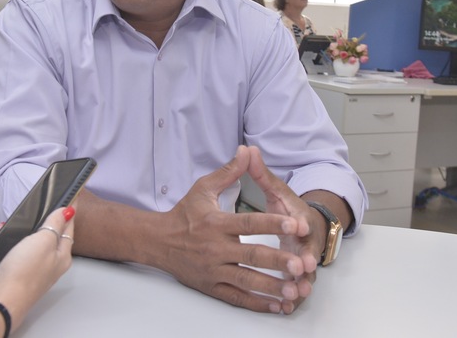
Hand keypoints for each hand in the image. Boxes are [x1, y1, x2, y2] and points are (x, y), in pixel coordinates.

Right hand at [0, 206, 75, 330]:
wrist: (0, 302)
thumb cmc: (24, 274)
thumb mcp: (43, 241)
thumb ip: (55, 224)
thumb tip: (67, 212)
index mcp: (61, 255)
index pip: (68, 228)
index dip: (68, 212)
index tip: (71, 198)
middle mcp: (48, 264)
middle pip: (47, 237)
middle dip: (38, 222)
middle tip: (36, 209)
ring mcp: (30, 271)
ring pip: (23, 246)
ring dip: (12, 235)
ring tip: (3, 227)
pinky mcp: (12, 276)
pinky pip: (3, 258)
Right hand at [156, 146, 311, 313]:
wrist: (157, 241)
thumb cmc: (184, 213)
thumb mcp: (203, 188)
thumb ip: (229, 172)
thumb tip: (246, 151)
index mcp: (216, 223)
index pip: (248, 223)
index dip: (272, 223)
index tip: (294, 224)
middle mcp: (215, 248)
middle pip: (251, 254)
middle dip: (277, 260)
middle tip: (299, 264)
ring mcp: (213, 270)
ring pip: (245, 280)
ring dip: (270, 286)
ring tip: (293, 290)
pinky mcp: (211, 286)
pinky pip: (236, 297)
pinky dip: (256, 303)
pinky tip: (275, 305)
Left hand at [245, 146, 329, 313]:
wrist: (307, 225)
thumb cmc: (288, 209)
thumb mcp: (276, 189)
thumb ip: (261, 173)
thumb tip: (247, 149)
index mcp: (297, 218)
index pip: (300, 220)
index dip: (299, 223)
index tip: (299, 227)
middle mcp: (304, 242)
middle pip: (307, 251)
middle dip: (306, 259)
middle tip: (303, 266)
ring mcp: (301, 261)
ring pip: (303, 275)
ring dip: (300, 284)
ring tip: (295, 294)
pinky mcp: (296, 277)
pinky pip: (294, 290)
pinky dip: (291, 300)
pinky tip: (283, 309)